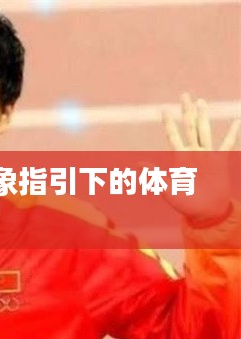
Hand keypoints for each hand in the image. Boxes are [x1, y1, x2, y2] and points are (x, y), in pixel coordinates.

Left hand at [162, 93, 239, 221]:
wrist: (205, 212)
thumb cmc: (185, 203)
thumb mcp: (167, 188)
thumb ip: (155, 175)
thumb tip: (139, 164)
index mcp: (179, 158)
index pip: (173, 135)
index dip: (169, 123)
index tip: (164, 110)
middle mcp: (192, 152)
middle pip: (189, 126)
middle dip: (187, 111)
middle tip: (185, 94)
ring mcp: (207, 155)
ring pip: (205, 130)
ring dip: (204, 116)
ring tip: (202, 102)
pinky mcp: (220, 160)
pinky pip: (227, 143)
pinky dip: (232, 132)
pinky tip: (237, 120)